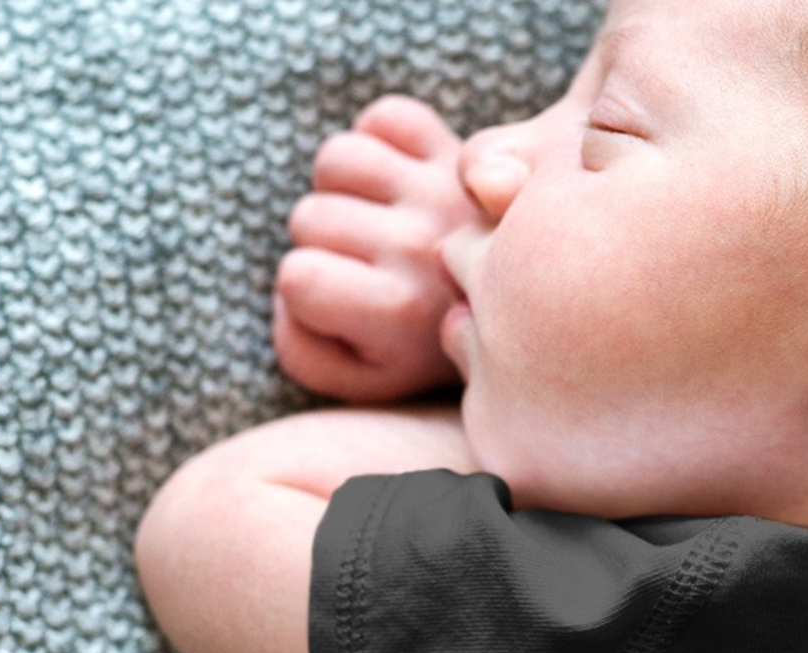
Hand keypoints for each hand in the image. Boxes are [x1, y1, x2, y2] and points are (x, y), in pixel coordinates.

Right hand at [273, 95, 478, 403]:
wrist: (516, 314)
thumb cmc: (423, 347)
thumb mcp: (362, 380)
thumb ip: (303, 352)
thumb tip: (291, 287)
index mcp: (399, 308)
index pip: (297, 276)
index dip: (305, 289)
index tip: (342, 303)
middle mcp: (423, 244)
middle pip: (309, 216)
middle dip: (321, 242)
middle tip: (365, 265)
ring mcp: (443, 192)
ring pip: (338, 158)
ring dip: (341, 187)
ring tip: (374, 219)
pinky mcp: (460, 152)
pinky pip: (387, 117)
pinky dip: (381, 140)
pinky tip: (396, 184)